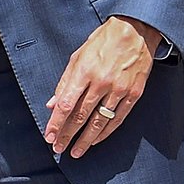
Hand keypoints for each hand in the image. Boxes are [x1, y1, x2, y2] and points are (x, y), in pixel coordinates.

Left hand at [44, 15, 161, 158]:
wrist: (135, 31)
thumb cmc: (101, 42)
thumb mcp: (77, 57)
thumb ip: (65, 82)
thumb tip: (51, 104)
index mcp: (84, 71)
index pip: (66, 104)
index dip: (56, 123)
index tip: (49, 136)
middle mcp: (101, 82)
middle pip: (81, 116)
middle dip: (68, 135)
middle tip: (58, 149)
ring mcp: (119, 89)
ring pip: (100, 121)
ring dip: (86, 139)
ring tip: (76, 152)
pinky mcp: (134, 94)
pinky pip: (118, 118)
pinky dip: (106, 132)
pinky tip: (96, 140)